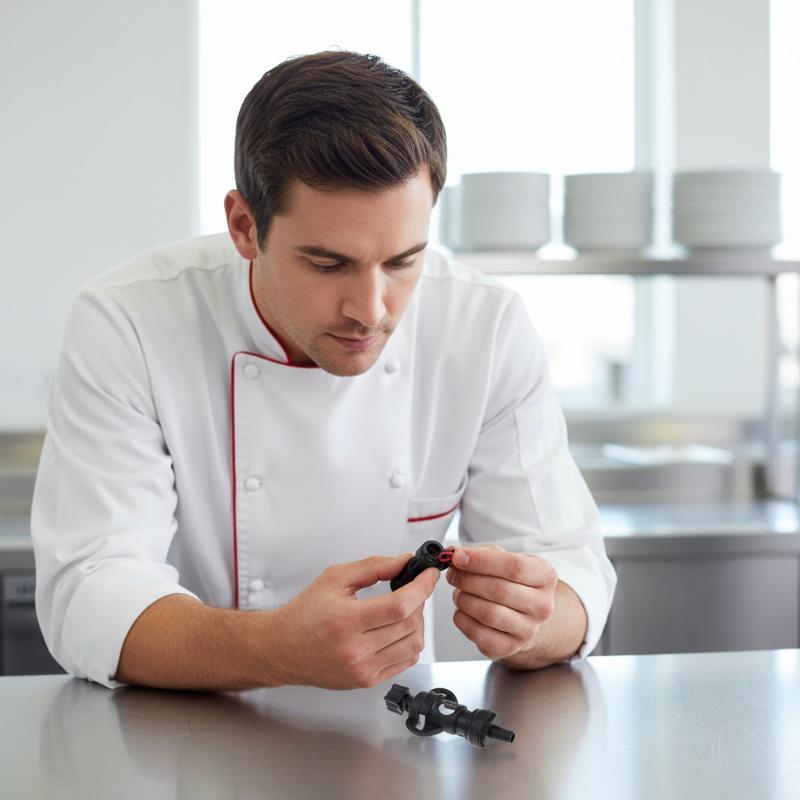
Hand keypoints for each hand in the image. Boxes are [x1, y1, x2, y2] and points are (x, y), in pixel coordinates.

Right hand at [271, 553, 439, 689]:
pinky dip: (410, 642)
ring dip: (417, 622)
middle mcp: (356, 649)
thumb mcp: (335, 578)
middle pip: (410, 624)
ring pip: (413, 645)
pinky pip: (405, 662)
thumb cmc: (305, 613)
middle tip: (413, 588)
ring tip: (405, 609)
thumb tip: (404, 562)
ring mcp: (363, 669)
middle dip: (420, 601)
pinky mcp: (367, 681)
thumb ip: (374, 566)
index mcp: (347, 620)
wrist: (283, 648)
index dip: (421, 587)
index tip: (429, 575)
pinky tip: (399, 629)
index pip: (400, 605)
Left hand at [446, 545, 557, 659]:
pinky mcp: (509, 647)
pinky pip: (478, 633)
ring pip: (489, 613)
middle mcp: (542, 606)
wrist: (525, 614)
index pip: (515, 566)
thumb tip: (454, 555)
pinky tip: (462, 609)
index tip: (458, 557)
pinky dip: (462, 618)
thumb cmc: (511, 582)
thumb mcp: (504, 559)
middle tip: (453, 574)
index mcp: (545, 576)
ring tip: (458, 592)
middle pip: (499, 590)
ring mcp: (528, 630)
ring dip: (464, 599)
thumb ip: (480, 554)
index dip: (481, 561)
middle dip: (467, 580)